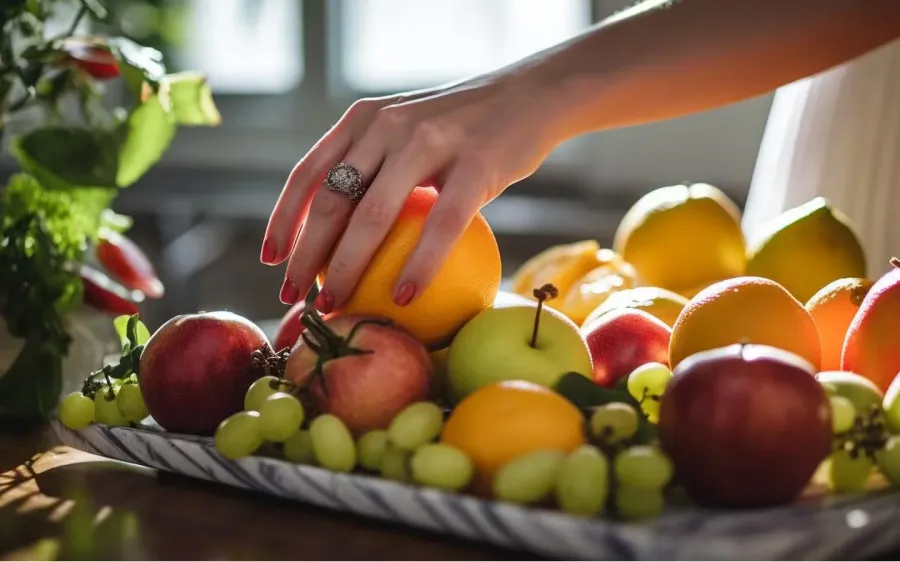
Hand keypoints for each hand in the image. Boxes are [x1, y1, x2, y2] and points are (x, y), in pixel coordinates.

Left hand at [261, 70, 561, 311]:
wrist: (531, 96)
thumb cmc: (465, 127)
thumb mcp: (408, 128)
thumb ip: (374, 163)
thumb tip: (339, 232)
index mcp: (365, 119)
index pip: (309, 173)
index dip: (284, 220)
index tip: (271, 261)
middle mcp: (388, 125)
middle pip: (333, 201)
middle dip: (306, 257)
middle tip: (294, 297)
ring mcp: (431, 141)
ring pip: (374, 215)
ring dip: (348, 269)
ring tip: (337, 306)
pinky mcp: (475, 165)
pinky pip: (440, 226)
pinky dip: (419, 266)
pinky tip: (404, 297)